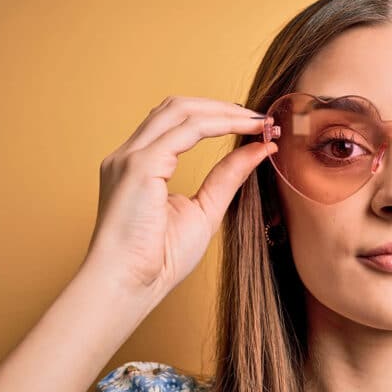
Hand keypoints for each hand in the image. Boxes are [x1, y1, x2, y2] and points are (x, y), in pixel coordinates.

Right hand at [82, 96, 276, 297]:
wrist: (130, 285)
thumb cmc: (160, 258)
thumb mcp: (205, 210)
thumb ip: (229, 176)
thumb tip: (260, 148)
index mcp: (140, 166)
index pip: (178, 124)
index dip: (218, 117)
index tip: (254, 125)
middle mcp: (130, 155)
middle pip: (178, 107)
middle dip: (222, 107)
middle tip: (261, 118)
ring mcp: (131, 157)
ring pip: (180, 110)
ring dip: (224, 110)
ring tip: (257, 121)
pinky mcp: (138, 165)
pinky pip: (186, 130)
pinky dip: (220, 124)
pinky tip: (245, 130)